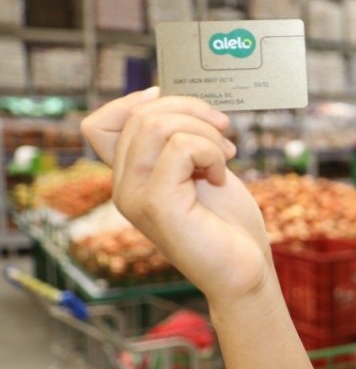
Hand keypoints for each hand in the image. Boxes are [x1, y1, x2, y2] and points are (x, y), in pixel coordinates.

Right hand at [82, 89, 273, 304]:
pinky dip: (210, 152)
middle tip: (224, 135)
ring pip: (157, 125)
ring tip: (225, 156)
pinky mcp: (158, 205)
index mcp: (129, 177)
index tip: (181, 108)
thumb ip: (177, 142)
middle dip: (192, 111)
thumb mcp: (198, 170)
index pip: (98, 124)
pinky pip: (180, 148)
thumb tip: (166, 99)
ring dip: (205, 131)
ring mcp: (135, 197)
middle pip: (141, 115)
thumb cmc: (227, 222)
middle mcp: (123, 187)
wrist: (244, 269)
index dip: (135, 103)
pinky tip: (219, 176)